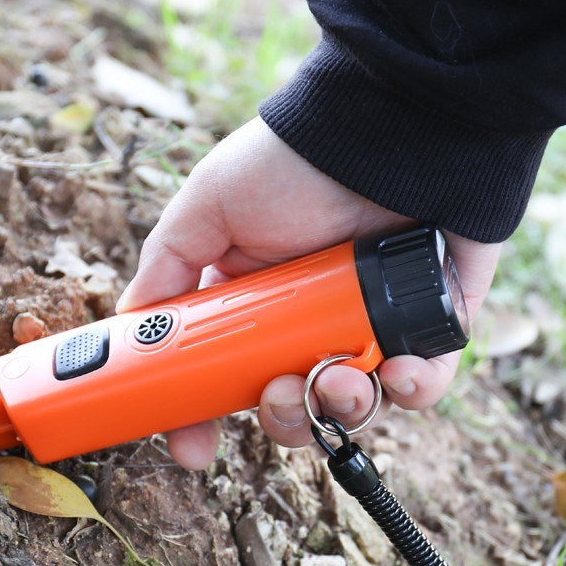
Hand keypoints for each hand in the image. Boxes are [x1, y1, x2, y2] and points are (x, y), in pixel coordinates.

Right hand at [117, 117, 501, 468]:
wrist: (390, 119)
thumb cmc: (295, 158)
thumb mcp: (208, 205)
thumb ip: (167, 266)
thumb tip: (131, 324)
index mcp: (257, 306)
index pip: (226, 378)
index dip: (205, 418)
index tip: (192, 447)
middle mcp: (312, 324)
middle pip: (292, 406)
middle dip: (283, 418)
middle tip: (280, 394)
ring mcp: (374, 328)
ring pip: (354, 409)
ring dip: (342, 410)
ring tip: (341, 379)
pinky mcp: (433, 326)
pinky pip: (425, 386)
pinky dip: (413, 391)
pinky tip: (399, 370)